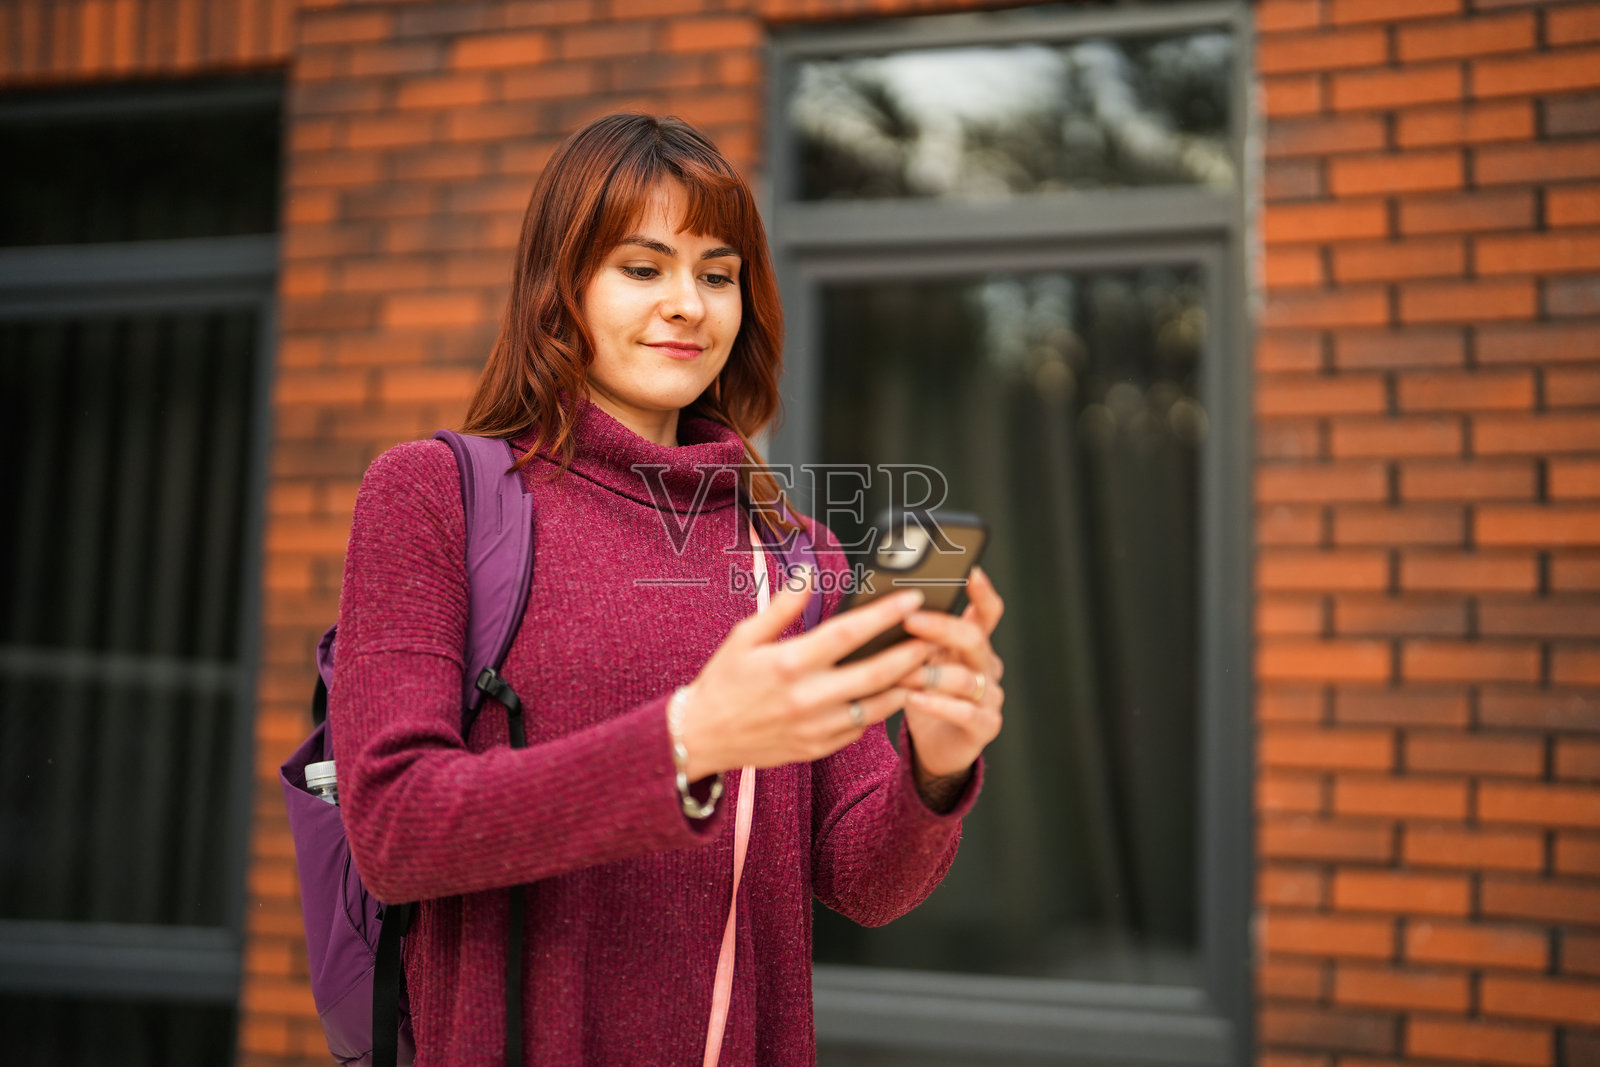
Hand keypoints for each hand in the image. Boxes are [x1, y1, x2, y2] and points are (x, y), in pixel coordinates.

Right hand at [676, 570, 934, 777]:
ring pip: (877, 705)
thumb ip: (781, 606)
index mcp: (790, 663)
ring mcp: (816, 727)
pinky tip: (891, 691)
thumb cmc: (722, 682)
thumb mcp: (743, 637)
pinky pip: (860, 728)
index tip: (912, 598)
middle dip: (911, 652)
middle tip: (934, 634)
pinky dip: (879, 709)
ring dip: (905, 684)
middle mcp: (807, 698)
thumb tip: (807, 575)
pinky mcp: (818, 748)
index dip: (885, 614)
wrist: (700, 738)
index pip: (849, 633)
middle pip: (876, 672)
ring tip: (924, 663)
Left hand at [898, 564, 1005, 786]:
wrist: (937, 746)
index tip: (970, 573)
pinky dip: (938, 705)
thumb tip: (884, 608)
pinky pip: (966, 713)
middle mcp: (987, 666)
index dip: (983, 593)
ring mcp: (990, 696)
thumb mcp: (920, 661)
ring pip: (966, 678)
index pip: (988, 613)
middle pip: (974, 639)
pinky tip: (913, 699)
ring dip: (930, 672)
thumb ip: (914, 638)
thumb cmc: (925, 695)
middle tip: (911, 620)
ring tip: (901, 670)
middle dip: (942, 627)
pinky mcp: (985, 726)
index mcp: (974, 645)